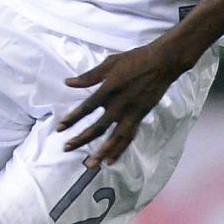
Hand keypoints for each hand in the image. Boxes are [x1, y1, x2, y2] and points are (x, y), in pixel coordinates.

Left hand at [58, 39, 194, 166]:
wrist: (163, 62)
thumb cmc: (135, 59)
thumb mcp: (109, 64)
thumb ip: (88, 77)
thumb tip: (68, 82)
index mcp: (108, 90)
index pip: (86, 108)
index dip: (72, 119)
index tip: (59, 128)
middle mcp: (119, 105)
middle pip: (98, 127)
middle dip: (81, 139)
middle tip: (66, 148)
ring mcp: (131, 113)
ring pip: (115, 138)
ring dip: (103, 152)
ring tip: (92, 164)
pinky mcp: (141, 116)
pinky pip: (129, 136)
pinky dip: (120, 149)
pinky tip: (112, 159)